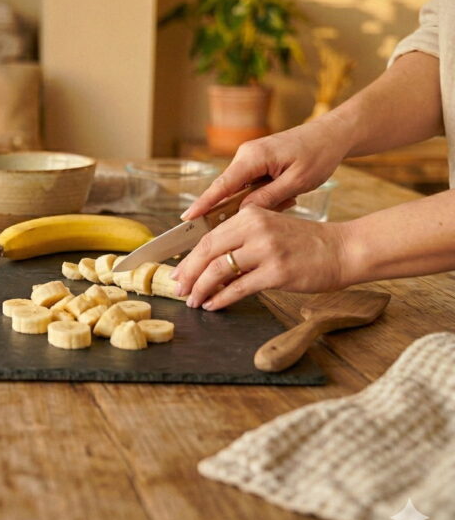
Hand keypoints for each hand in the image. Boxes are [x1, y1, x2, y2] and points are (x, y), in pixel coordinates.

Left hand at [171, 206, 350, 310]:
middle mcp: (256, 229)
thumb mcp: (270, 228)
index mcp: (251, 214)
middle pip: (208, 251)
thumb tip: (207, 261)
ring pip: (220, 270)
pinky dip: (222, 298)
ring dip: (202, 288)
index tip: (177, 272)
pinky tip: (214, 305)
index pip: (208, 236)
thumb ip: (241, 238)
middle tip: (178, 289)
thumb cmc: (305, 243)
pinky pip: (239, 288)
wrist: (343, 249)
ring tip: (194, 301)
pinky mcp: (277, 272)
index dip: (189, 257)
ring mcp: (266, 250)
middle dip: (189, 274)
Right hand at [181, 119, 351, 220]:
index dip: (203, 204)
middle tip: (243, 220)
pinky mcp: (257, 161)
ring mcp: (250, 157)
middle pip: (227, 189)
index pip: (221, 186)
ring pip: (240, 188)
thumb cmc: (319, 154)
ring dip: (255, 201)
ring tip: (287, 199)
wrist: (333, 133)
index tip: (186, 218)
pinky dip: (262, 194)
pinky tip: (286, 195)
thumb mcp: (297, 181)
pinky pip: (250, 184)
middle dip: (232, 209)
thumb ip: (268, 198)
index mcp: (252, 157)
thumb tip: (242, 213)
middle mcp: (245, 155)